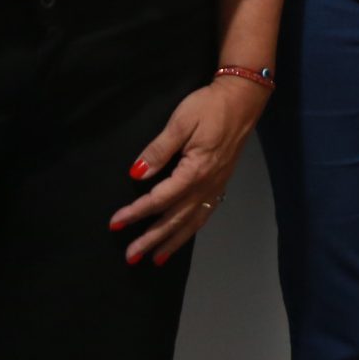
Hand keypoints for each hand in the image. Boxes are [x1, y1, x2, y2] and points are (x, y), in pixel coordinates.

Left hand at [109, 78, 266, 263]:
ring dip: (172, 242)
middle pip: (175, 218)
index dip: (136, 212)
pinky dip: (191, 230)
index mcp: (195, 171)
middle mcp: (207, 185)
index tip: (116, 222)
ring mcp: (216, 186)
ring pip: (191, 222)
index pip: (160, 198)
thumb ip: (159, 150)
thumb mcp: (181, 121)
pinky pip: (204, 214)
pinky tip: (183, 236)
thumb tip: (137, 174)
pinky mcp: (221, 183)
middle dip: (152, 239)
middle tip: (131, 256)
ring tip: (155, 260)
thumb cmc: (209, 106)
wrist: (242, 99)